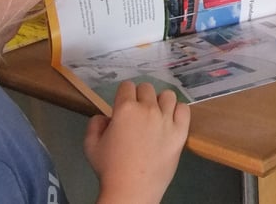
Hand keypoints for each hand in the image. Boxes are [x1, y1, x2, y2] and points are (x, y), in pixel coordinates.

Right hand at [84, 81, 190, 203]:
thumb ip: (95, 124)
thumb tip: (106, 116)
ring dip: (160, 102)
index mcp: (125, 109)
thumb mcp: (91, 146)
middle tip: (137, 113)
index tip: (123, 104)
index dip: (123, 94)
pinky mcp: (181, 131)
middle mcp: (148, 109)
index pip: (127, 86)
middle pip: (147, 88)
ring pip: (168, 95)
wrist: (132, 190)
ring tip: (156, 115)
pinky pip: (184, 109)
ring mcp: (167, 119)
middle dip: (140, 97)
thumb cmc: (110, 168)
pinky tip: (170, 120)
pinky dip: (177, 111)